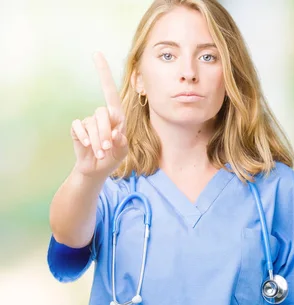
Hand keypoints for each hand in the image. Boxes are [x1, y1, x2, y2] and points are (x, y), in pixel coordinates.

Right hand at [70, 52, 127, 177]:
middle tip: (107, 149)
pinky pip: (79, 127)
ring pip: (92, 124)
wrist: (96, 169)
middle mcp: (102, 115)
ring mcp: (88, 121)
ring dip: (97, 141)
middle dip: (105, 133)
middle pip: (102, 113)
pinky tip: (87, 146)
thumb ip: (122, 141)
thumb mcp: (122, 150)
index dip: (103, 72)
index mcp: (116, 116)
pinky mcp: (77, 128)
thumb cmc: (113, 156)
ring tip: (100, 153)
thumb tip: (116, 132)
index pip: (110, 91)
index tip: (96, 54)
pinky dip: (84, 138)